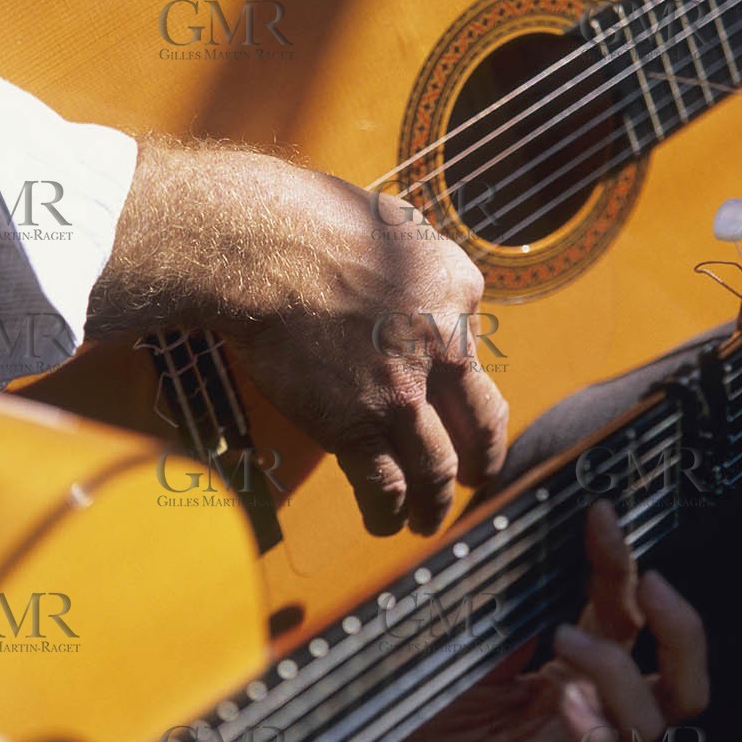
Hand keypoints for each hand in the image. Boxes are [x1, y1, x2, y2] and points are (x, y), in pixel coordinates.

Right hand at [87, 140, 508, 534]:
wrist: (259, 247)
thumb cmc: (307, 220)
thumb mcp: (391, 222)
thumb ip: (412, 261)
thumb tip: (413, 278)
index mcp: (459, 288)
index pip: (473, 345)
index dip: (462, 378)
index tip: (455, 400)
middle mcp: (445, 345)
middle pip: (481, 420)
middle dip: (483, 458)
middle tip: (478, 477)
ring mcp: (402, 392)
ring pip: (437, 467)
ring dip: (437, 501)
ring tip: (428, 518)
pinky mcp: (356, 425)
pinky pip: (384, 485)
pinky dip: (388, 511)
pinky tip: (385, 522)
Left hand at [284, 503, 708, 741]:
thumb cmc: (408, 715)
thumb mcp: (461, 641)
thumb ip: (498, 600)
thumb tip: (516, 520)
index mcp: (568, 677)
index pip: (626, 619)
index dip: (624, 564)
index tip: (602, 513)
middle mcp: (581, 718)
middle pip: (679, 684)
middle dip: (680, 628)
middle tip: (649, 581)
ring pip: (649, 727)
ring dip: (621, 673)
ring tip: (566, 637)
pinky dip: (593, 740)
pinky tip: (566, 703)